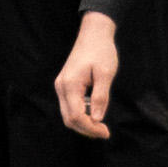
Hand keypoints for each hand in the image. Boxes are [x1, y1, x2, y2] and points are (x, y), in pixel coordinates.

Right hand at [54, 16, 120, 139]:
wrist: (93, 33)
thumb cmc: (101, 50)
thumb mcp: (106, 73)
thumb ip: (101, 97)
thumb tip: (97, 119)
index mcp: (70, 85)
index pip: (76, 116)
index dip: (91, 128)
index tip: (106, 132)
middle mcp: (61, 87)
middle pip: (69, 119)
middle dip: (86, 129)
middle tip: (104, 132)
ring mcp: (61, 86)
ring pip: (67, 114)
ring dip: (83, 123)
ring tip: (100, 125)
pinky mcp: (65, 84)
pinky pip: (69, 106)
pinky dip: (81, 114)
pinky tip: (94, 112)